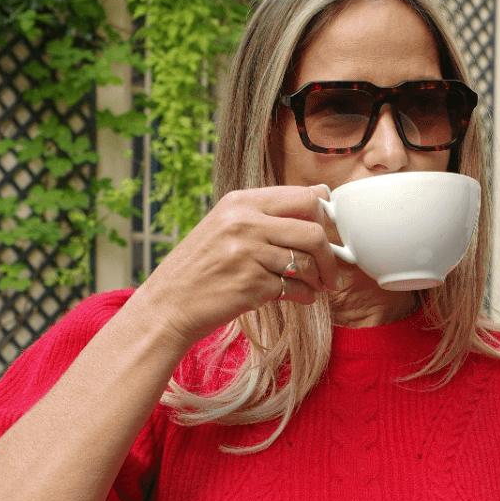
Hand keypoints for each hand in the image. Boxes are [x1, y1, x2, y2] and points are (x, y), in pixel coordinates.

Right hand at [140, 184, 341, 348]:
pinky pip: (295, 288)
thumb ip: (264, 216)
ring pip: (306, 262)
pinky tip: (297, 297)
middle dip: (330, 255)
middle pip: (313, 230)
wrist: (168, 304)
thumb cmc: (201, 268)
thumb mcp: (225, 227)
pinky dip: (303, 296)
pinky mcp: (251, 285)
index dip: (324, 216)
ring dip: (317, 279)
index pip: (304, 196)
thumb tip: (319, 202)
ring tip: (314, 286)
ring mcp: (247, 254)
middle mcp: (244, 222)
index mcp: (241, 201)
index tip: (327, 233)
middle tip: (331, 271)